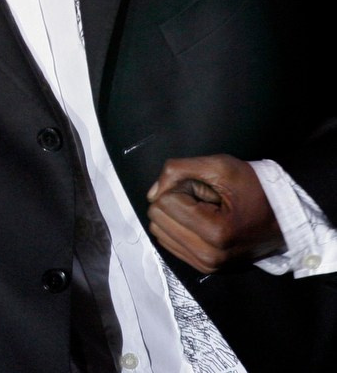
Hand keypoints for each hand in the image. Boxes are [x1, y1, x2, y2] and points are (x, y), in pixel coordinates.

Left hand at [146, 154, 284, 273]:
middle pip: (157, 217)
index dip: (181, 188)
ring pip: (159, 231)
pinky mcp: (203, 269)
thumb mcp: (220, 167)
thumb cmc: (255, 190)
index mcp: (215, 233)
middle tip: (206, 201)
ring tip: (206, 212)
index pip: (163, 202)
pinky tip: (203, 224)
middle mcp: (208, 256)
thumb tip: (152, 193)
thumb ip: (178, 170)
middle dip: (176, 202)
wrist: (283, 221)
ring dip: (177, 216)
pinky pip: (169, 243)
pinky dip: (180, 228)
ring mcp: (206, 266)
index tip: (207, 190)